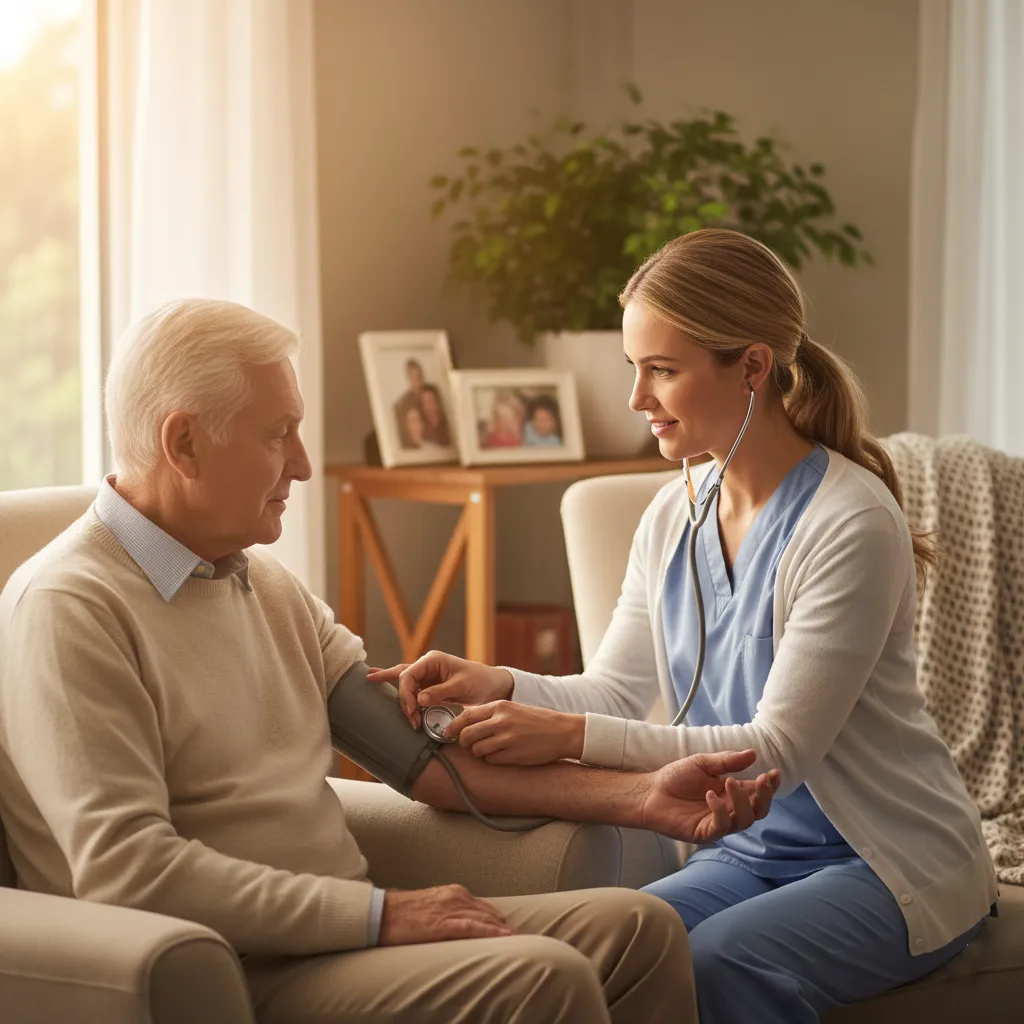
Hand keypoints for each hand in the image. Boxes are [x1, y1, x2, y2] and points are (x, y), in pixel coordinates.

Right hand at [367, 651, 513, 728]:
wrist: (494, 685)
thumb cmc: (480, 681)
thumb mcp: (461, 686)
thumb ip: (440, 692)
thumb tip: (419, 699)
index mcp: (433, 660)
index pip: (408, 675)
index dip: (405, 694)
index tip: (412, 712)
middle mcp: (428, 665)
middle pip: (402, 676)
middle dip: (397, 692)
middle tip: (394, 703)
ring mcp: (428, 675)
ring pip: (404, 681)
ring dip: (400, 696)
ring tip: (384, 692)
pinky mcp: (431, 686)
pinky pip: (411, 688)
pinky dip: (400, 691)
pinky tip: (379, 680)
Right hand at [378, 884, 514, 944]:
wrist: (381, 913)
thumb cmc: (402, 912)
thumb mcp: (431, 906)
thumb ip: (447, 910)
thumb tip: (459, 922)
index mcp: (453, 892)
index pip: (482, 906)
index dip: (496, 919)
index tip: (508, 928)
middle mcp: (455, 896)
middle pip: (487, 912)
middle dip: (502, 924)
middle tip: (517, 935)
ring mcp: (450, 909)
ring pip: (483, 919)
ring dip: (501, 929)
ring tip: (516, 938)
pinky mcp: (443, 923)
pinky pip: (472, 927)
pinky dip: (490, 931)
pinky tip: (503, 936)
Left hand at [446, 701, 584, 764]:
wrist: (562, 731)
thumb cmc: (536, 720)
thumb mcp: (512, 709)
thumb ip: (490, 714)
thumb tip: (464, 724)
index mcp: (500, 707)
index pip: (466, 716)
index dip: (453, 726)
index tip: (447, 732)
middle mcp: (501, 721)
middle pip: (467, 735)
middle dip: (464, 743)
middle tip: (469, 745)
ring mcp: (507, 739)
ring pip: (477, 750)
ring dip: (479, 752)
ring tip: (492, 749)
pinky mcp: (514, 755)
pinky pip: (491, 760)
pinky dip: (493, 759)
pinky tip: (504, 754)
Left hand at [639, 750, 780, 843]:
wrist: (650, 791)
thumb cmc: (676, 777)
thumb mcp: (703, 763)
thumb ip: (727, 761)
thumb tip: (753, 754)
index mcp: (732, 792)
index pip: (758, 792)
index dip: (769, 785)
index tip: (773, 773)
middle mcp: (730, 809)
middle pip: (758, 810)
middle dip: (765, 796)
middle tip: (762, 779)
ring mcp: (719, 822)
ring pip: (745, 820)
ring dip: (742, 801)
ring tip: (728, 781)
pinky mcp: (705, 832)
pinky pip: (722, 826)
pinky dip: (720, 811)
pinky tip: (710, 795)